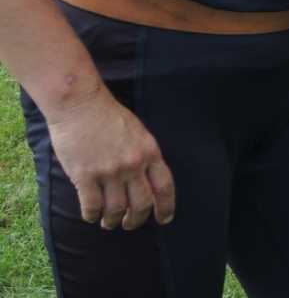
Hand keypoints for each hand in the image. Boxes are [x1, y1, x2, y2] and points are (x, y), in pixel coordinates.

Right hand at [43, 86, 174, 229]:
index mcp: (150, 152)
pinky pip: (91, 206)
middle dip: (137, 219)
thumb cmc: (109, 117)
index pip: (165, 187)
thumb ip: (145, 156)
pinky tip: (91, 215)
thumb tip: (148, 182)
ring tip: (109, 222)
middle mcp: (133, 164)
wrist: (81, 105)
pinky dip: (92, 215)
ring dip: (113, 221)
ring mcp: (109, 171)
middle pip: (142, 203)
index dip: (166, 207)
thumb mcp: (139, 133)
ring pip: (116, 209)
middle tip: (130, 224)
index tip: (164, 219)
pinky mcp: (85, 176)